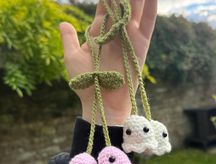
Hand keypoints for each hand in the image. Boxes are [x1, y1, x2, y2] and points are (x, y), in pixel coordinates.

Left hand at [60, 0, 156, 124]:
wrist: (102, 101)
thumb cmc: (85, 83)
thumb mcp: (72, 58)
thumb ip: (69, 40)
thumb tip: (63, 23)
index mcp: (99, 35)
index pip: (104, 8)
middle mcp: (116, 34)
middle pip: (121, 5)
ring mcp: (130, 39)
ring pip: (136, 10)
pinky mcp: (141, 46)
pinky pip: (148, 24)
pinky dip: (151, 9)